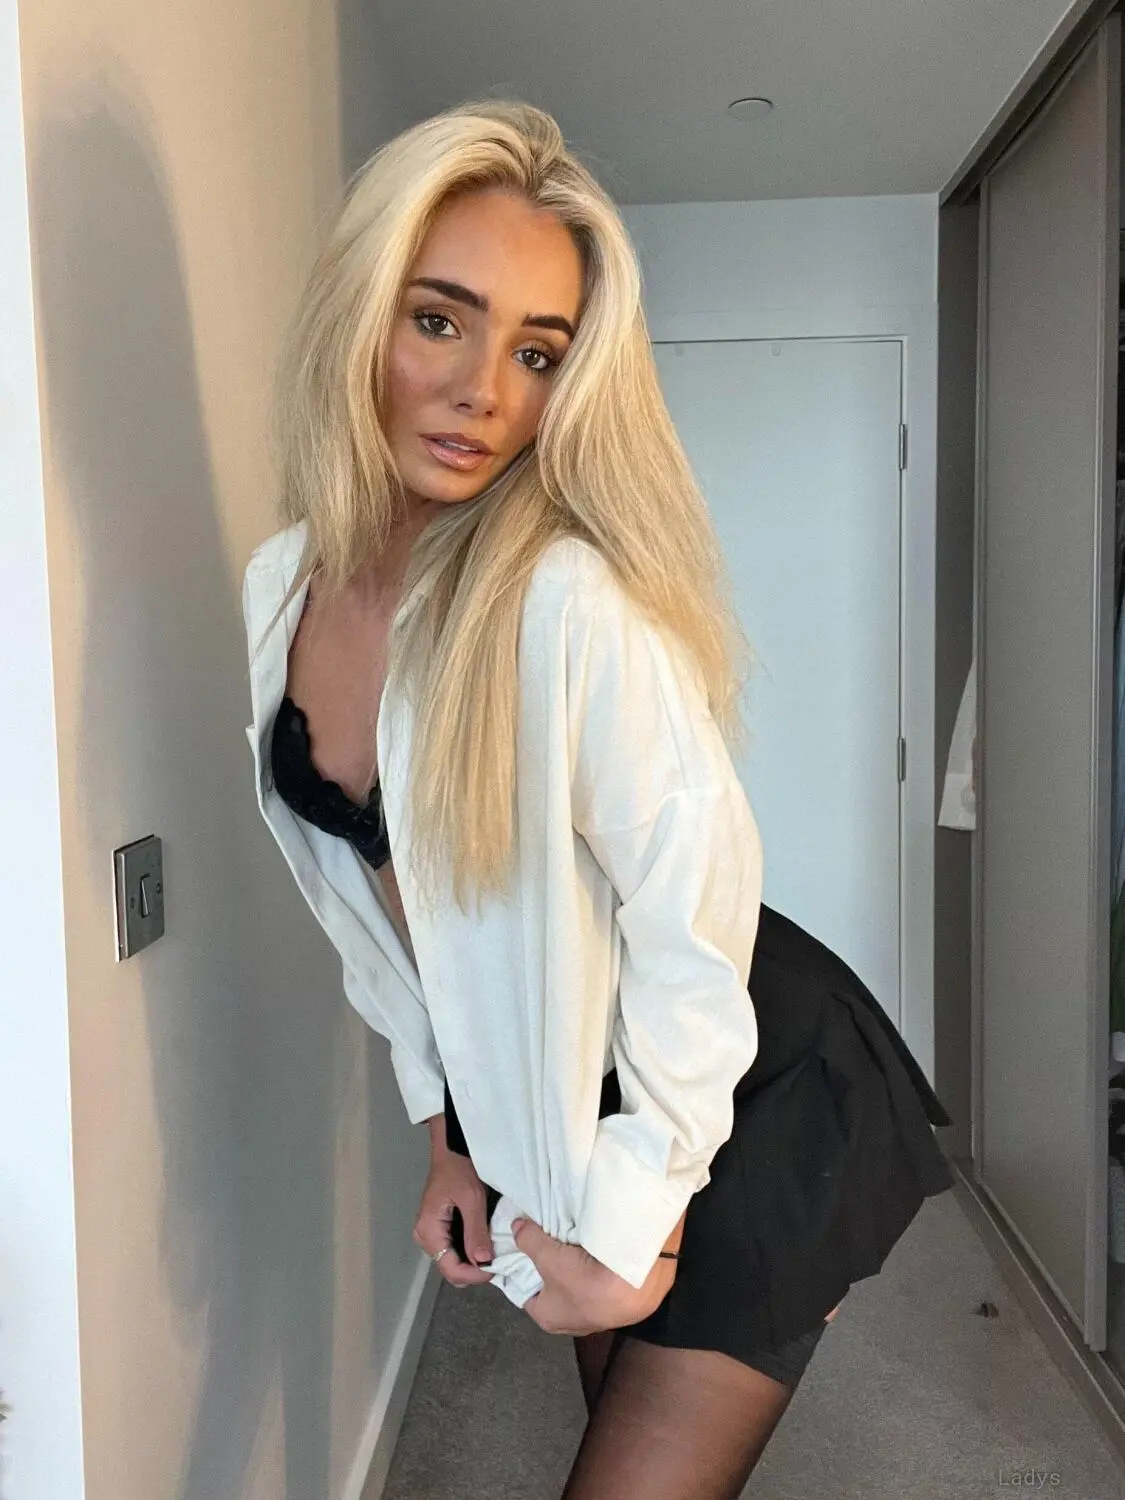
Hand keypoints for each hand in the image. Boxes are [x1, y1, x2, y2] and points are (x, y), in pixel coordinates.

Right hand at [413, 1116, 494, 1288]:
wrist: (452, 1147)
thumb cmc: (459, 1167)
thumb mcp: (472, 1198)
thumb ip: (476, 1231)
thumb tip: (483, 1261)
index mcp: (429, 1230)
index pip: (450, 1268)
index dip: (473, 1274)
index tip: (495, 1269)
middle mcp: (425, 1235)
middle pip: (449, 1267)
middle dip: (474, 1270)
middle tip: (498, 1263)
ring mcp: (431, 1232)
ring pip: (452, 1260)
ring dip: (473, 1262)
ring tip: (494, 1255)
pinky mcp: (439, 1227)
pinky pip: (454, 1247)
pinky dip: (469, 1250)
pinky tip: (484, 1245)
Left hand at [511, 1216, 676, 1335]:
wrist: (633, 1286)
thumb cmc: (582, 1279)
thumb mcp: (547, 1255)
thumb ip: (529, 1240)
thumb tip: (515, 1227)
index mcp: (547, 1317)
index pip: (527, 1293)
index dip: (523, 1271)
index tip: (525, 1251)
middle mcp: (571, 1323)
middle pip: (555, 1288)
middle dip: (553, 1267)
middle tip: (551, 1241)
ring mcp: (597, 1317)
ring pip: (580, 1286)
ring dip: (579, 1268)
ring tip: (576, 1241)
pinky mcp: (620, 1306)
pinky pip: (602, 1283)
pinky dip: (599, 1269)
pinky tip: (599, 1250)